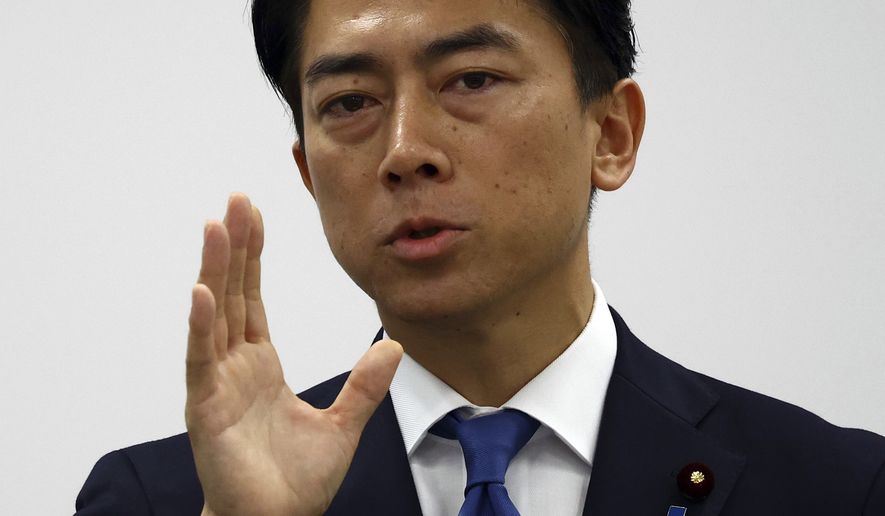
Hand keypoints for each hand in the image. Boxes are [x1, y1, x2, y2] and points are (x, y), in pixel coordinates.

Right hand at [185, 193, 402, 515]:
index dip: (254, 258)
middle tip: (236, 200)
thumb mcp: (344, 425)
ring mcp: (217, 384)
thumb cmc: (296, 482)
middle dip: (236, 247)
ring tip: (217, 226)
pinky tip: (202, 292)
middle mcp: (235, 366)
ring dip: (215, 270)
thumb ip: (365, 386)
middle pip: (233, 294)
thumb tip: (395, 347)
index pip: (254, 299)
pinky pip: (201, 361)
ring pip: (214, 316)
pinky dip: (200, 327)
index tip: (255, 216)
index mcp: (262, 365)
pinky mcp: (206, 409)